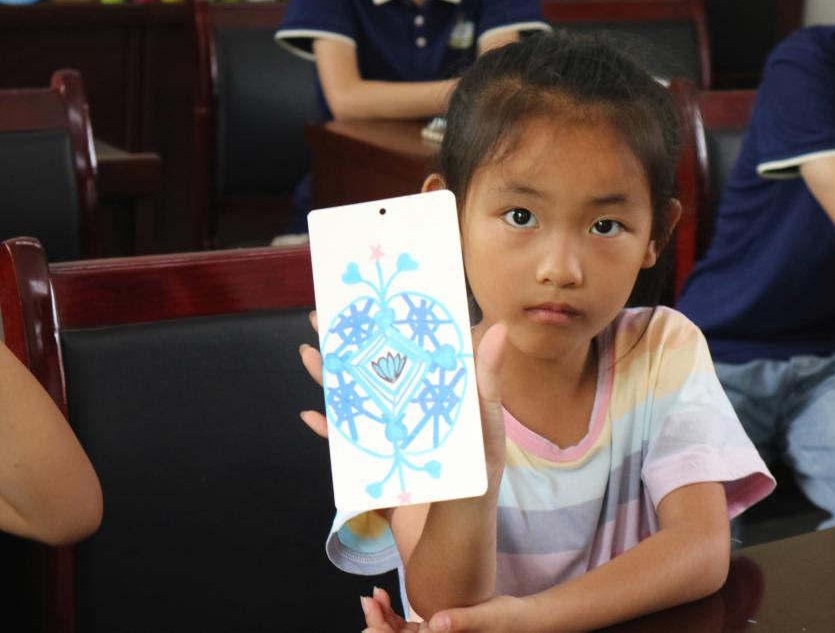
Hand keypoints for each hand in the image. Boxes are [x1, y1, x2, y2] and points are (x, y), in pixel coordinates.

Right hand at [298, 315, 508, 484]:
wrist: (450, 560)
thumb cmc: (476, 497)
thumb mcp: (485, 437)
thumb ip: (486, 385)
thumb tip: (499, 328)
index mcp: (446, 402)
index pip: (421, 352)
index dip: (400, 324)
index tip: (377, 300)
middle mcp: (418, 417)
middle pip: (382, 372)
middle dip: (354, 344)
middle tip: (325, 317)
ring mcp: (395, 442)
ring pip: (360, 402)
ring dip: (333, 379)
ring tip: (310, 353)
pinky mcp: (378, 470)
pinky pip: (348, 445)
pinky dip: (329, 429)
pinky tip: (310, 414)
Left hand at [361, 589, 532, 632]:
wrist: (522, 618)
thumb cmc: (507, 619)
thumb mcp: (485, 617)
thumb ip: (461, 621)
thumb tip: (436, 624)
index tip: (372, 621)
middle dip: (379, 623)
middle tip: (369, 600)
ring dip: (383, 617)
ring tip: (374, 595)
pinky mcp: (435, 631)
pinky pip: (407, 628)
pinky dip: (393, 614)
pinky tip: (385, 596)